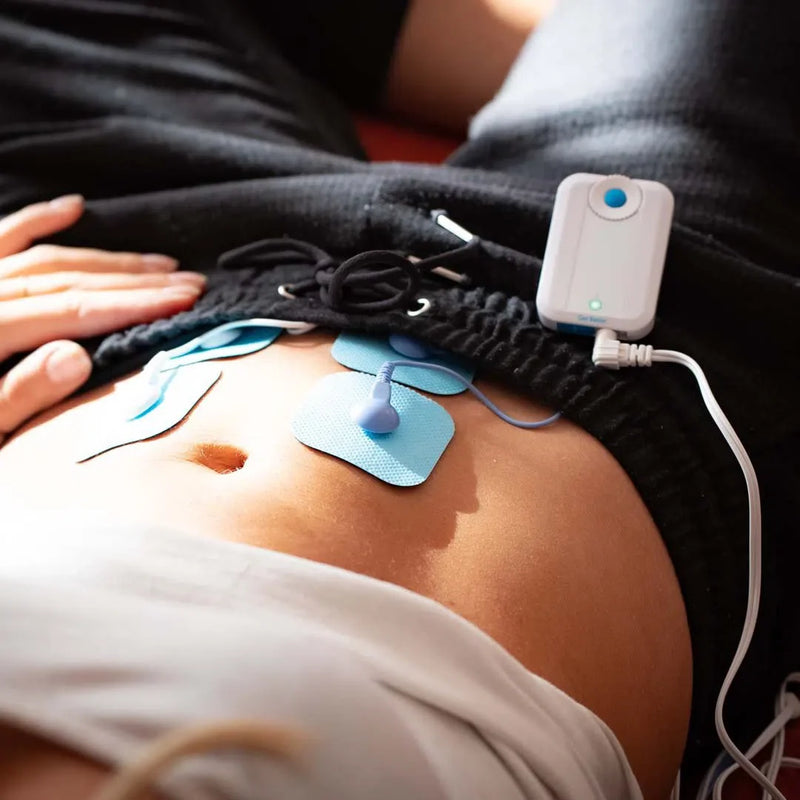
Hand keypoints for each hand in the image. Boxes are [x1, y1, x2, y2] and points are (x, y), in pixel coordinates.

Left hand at [0, 195, 205, 445]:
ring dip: (106, 257)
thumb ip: (14, 397)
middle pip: (67, 279)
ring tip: (158, 260)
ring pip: (44, 257)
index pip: (72, 311)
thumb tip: (78, 355)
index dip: (134, 304)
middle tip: (190, 280)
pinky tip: (71, 207)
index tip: (185, 299)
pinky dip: (36, 221)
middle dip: (135, 279)